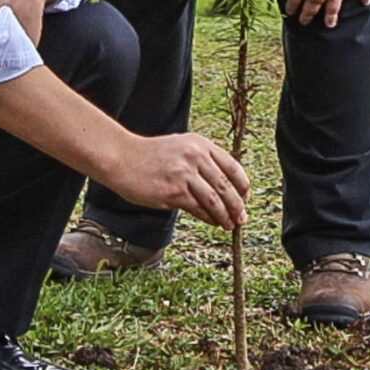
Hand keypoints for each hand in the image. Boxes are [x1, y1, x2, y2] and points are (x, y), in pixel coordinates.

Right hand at [110, 133, 249, 230]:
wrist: (123, 158)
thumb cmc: (151, 155)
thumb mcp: (181, 147)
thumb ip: (201, 160)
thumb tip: (223, 184)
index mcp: (200, 144)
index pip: (232, 166)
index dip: (243, 185)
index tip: (246, 197)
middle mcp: (195, 156)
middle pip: (227, 185)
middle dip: (238, 205)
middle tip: (243, 217)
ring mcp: (185, 174)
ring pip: (216, 200)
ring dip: (226, 216)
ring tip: (230, 225)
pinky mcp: (174, 192)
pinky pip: (199, 209)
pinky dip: (210, 218)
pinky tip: (214, 223)